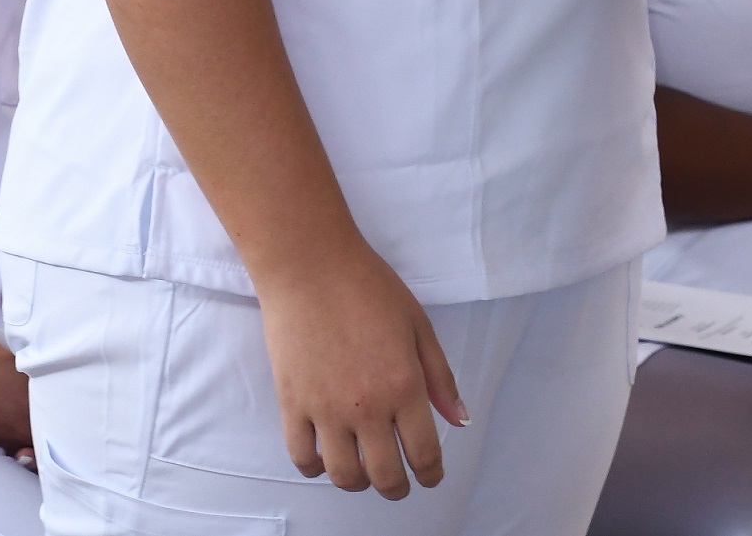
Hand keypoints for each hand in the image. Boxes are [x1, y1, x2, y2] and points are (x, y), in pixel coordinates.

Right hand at [261, 240, 463, 497]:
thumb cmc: (369, 287)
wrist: (311, 265)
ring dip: (359, 481)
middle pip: (385, 476)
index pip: (424, 453)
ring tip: (364, 468)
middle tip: (400, 482)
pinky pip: (302, 458)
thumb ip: (440, 377)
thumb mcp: (417, 324)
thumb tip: (459, 421)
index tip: (431, 477)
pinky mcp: (292, 405)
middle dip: (398, 487)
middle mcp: (366, 407)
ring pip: (344, 476)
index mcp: (403, 385)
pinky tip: (326, 456)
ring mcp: (325, 410)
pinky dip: (316, 467)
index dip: (431, 474)